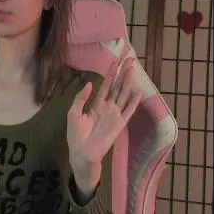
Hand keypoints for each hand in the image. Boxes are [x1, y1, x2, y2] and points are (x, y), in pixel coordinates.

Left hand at [67, 55, 143, 191]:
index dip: (110, 74)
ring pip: (123, 95)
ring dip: (128, 83)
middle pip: (117, 87)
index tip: (115, 62)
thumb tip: (91, 83)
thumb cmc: (76, 135)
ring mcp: (114, 115)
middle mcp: (107, 108)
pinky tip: (140, 92)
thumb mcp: (73, 114)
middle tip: (129, 60)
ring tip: (133, 70)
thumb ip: (81, 98)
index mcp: (95, 105)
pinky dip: (134, 102)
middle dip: (122, 74)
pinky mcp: (119, 124)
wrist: (81, 153)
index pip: (105, 86)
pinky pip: (128, 111)